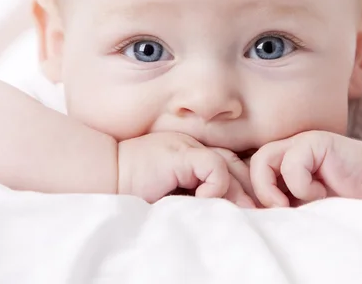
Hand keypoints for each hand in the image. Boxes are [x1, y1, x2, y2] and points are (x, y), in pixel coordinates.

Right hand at [117, 132, 255, 207]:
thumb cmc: (132, 190)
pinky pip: (214, 166)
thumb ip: (195, 195)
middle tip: (258, 214)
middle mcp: (194, 146)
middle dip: (249, 191)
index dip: (244, 188)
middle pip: (237, 165)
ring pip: (230, 165)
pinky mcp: (180, 154)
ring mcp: (188, 147)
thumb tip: (228, 213)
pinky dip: (216, 186)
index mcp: (192, 154)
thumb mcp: (172, 194)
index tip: (252, 211)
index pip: (232, 166)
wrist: (104, 177)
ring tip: (236, 214)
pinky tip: (204, 199)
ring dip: (236, 193)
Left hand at [250, 131, 361, 207]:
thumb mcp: (299, 207)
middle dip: (257, 196)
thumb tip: (246, 216)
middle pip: (246, 168)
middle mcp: (282, 153)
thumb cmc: (338, 201)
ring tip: (293, 203)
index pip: (242, 176)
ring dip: (273, 189)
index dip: (244, 197)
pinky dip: (302, 184)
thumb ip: (275, 206)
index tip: (260, 218)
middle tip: (276, 212)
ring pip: (262, 161)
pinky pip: (291, 163)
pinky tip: (321, 190)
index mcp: (275, 168)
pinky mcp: (313, 142)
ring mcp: (297, 144)